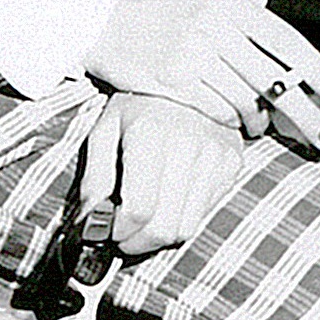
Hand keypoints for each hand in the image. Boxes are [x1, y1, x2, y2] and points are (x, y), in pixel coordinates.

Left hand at [81, 92, 249, 255]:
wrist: (185, 77)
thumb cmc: (138, 104)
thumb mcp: (105, 130)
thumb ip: (95, 178)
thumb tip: (88, 223)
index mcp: (149, 133)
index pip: (139, 209)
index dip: (120, 231)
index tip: (109, 231)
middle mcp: (187, 146)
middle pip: (164, 227)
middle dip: (138, 242)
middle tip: (123, 236)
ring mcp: (215, 156)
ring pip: (186, 228)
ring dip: (159, 237)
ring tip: (142, 222)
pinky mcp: (231, 164)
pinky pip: (204, 214)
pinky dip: (181, 218)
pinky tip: (166, 202)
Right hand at [85, 0, 319, 147]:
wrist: (99, 16)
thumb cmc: (161, 5)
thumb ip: (246, 16)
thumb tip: (292, 57)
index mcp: (229, 0)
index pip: (286, 42)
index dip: (318, 73)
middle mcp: (214, 24)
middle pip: (275, 80)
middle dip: (306, 114)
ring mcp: (193, 53)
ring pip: (247, 101)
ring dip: (261, 122)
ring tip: (264, 129)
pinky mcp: (174, 80)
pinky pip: (218, 111)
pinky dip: (231, 122)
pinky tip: (233, 124)